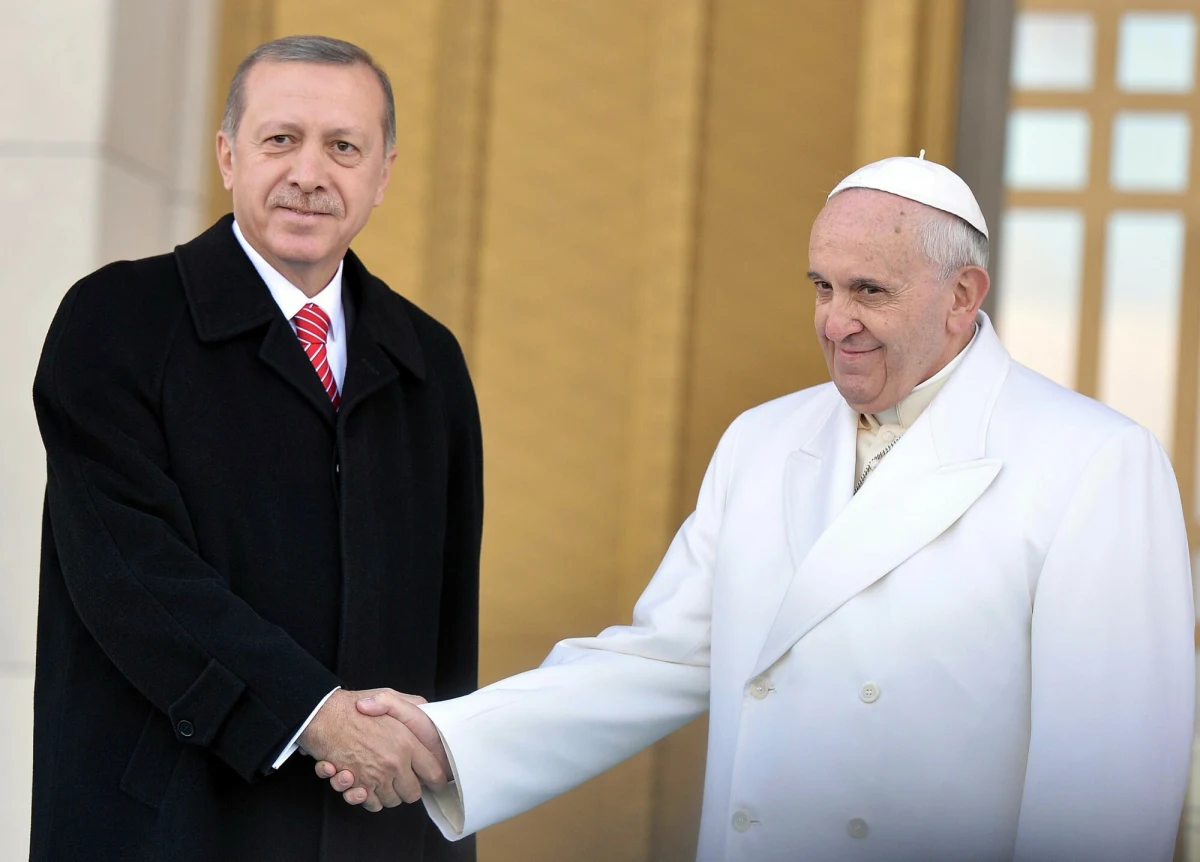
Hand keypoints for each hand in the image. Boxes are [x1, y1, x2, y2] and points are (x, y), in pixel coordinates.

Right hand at [299, 688, 446, 811]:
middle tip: (401, 779)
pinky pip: (369, 803)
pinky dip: (366, 797)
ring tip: (378, 778)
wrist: (322, 715)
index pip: (434, 773)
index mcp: (407, 743)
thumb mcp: (389, 696)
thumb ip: (411, 704)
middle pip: (412, 794)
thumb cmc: (354, 706)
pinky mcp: (355, 786)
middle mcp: (394, 763)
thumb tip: (426, 710)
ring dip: (385, 793)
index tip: (435, 782)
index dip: (436, 780)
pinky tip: (361, 782)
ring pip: (390, 801)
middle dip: (407, 789)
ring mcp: (375, 777)